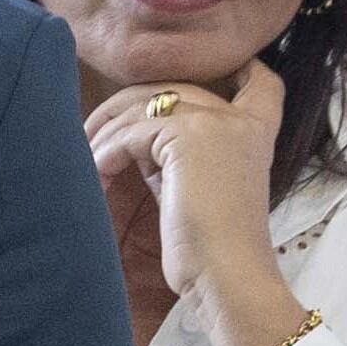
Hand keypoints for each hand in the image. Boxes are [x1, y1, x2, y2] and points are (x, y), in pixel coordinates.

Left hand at [93, 57, 291, 345]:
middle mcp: (242, 120)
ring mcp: (218, 123)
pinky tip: (96, 180)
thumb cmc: (209, 247)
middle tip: (91, 137)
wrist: (228, 274)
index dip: (242, 70)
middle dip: (125, 108)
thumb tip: (135, 138)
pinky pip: (129, 134)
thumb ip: (179, 155)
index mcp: (255, 132)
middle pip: (174, 88)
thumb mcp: (196, 186)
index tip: (212, 74)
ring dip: (105, 134)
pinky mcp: (189, 137)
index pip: (261, 84)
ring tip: (85, 163)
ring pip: (144, 105)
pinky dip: (104, 157)